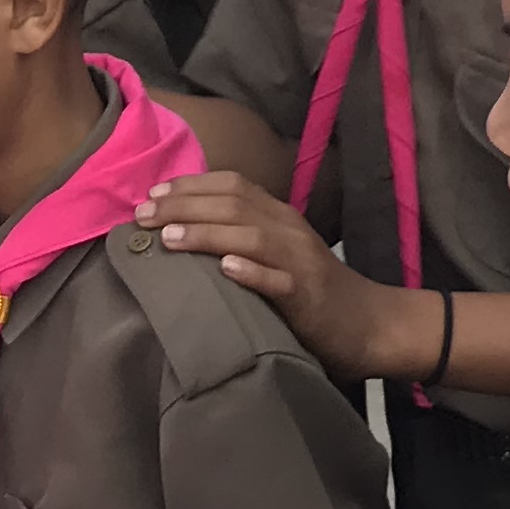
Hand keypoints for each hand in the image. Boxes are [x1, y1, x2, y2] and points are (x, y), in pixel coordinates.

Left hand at [141, 172, 400, 375]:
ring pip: (251, 236)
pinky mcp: (307, 296)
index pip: (232, 185)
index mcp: (278, 216)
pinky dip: (251, 272)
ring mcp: (299, 262)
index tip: (151, 193)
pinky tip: (225, 269)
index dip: (190, 185)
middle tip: (142, 216)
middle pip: (233, 204)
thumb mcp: (276, 252)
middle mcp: (287, 230)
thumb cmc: (311, 289)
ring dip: (206, 234)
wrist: (367, 323)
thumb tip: (180, 228)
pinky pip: (278, 281)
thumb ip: (241, 234)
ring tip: (168, 238)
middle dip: (183, 207)